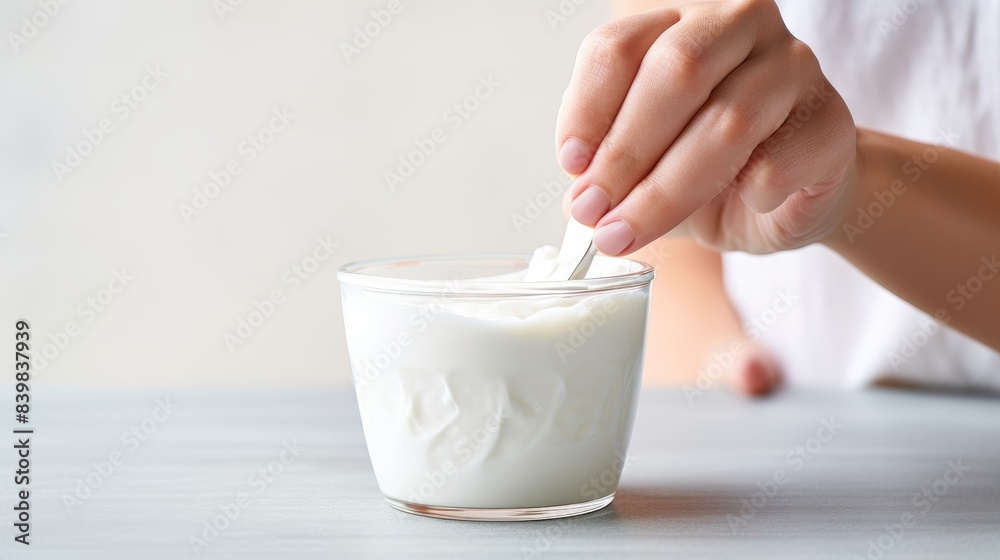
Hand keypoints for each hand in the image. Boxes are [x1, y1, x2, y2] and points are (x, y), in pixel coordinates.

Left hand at [557, 0, 856, 254]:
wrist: (793, 197)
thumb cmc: (710, 170)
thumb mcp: (644, 162)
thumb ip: (608, 168)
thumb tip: (577, 201)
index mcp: (680, 21)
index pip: (619, 48)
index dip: (587, 112)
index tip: (572, 168)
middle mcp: (740, 24)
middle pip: (674, 71)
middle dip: (625, 152)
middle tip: (593, 211)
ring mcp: (794, 65)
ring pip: (725, 122)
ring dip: (665, 190)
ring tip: (627, 233)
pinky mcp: (831, 119)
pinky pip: (778, 160)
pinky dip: (748, 194)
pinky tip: (740, 206)